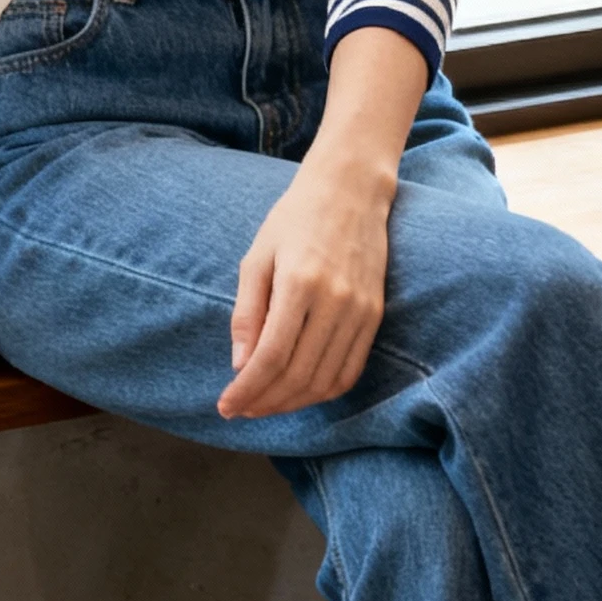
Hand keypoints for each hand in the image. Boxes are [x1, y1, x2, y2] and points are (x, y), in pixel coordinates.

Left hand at [218, 155, 391, 419]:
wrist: (351, 191)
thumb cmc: (295, 219)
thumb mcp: (257, 258)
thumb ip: (247, 313)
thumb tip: (240, 367)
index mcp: (300, 283)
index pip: (271, 357)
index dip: (247, 390)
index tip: (226, 406)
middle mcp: (335, 301)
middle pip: (298, 375)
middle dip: (265, 402)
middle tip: (241, 409)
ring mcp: (361, 310)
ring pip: (326, 380)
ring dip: (293, 403)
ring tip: (266, 405)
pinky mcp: (375, 315)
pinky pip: (351, 370)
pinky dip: (324, 391)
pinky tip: (300, 393)